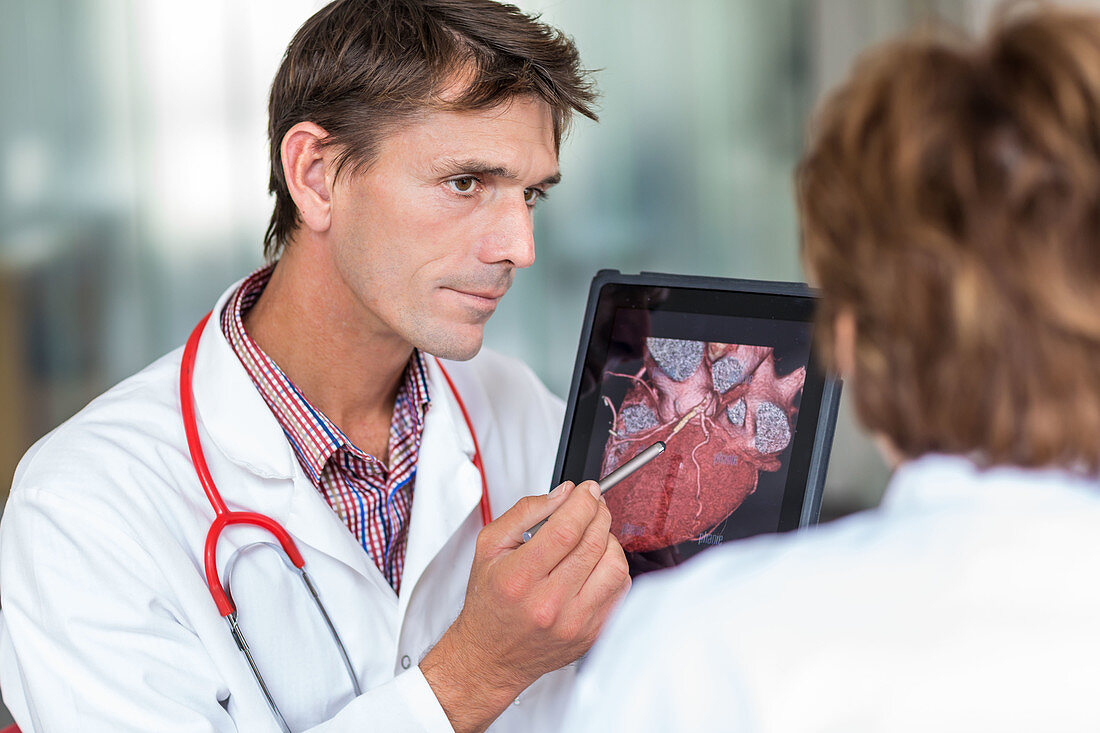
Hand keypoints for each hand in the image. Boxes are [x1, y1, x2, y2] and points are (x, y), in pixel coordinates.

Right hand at [420, 480, 630, 732]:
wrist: (491, 655)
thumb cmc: (490, 601)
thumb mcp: (490, 546)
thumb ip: (525, 512)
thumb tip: (564, 494)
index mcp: (519, 579)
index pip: (565, 530)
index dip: (583, 503)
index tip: (588, 491)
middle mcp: (548, 604)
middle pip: (592, 544)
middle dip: (598, 513)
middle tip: (592, 504)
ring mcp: (574, 623)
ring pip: (614, 566)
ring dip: (609, 540)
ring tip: (593, 535)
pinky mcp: (592, 633)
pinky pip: (620, 589)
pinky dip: (613, 566)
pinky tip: (596, 561)